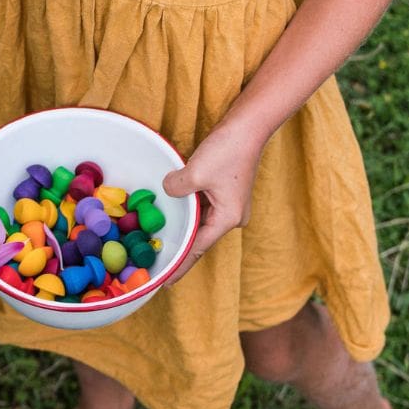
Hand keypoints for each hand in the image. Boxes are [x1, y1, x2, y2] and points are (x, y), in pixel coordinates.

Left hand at [161, 122, 262, 285]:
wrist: (248, 126)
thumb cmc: (227, 150)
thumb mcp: (196, 172)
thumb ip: (177, 188)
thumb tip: (168, 191)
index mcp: (228, 219)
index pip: (198, 248)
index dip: (181, 265)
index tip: (166, 282)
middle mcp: (232, 216)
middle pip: (201, 237)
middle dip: (181, 248)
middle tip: (159, 262)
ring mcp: (231, 203)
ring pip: (202, 221)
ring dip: (185, 227)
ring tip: (164, 241)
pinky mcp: (227, 190)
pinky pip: (204, 207)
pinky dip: (190, 211)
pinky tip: (175, 212)